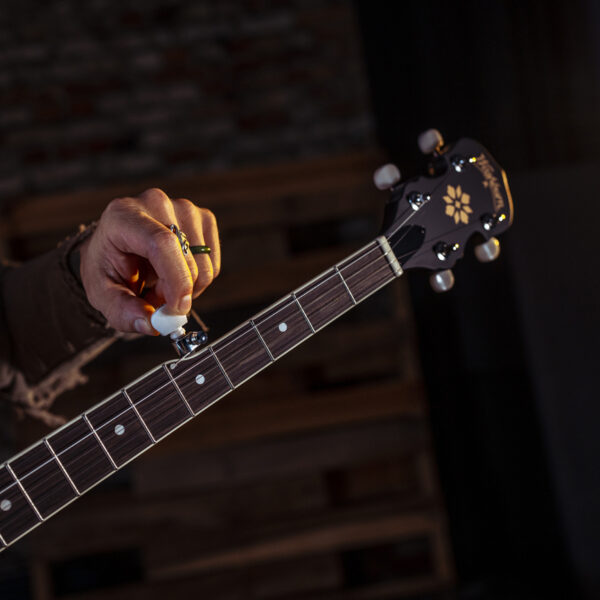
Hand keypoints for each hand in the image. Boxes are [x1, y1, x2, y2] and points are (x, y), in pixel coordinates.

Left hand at [79, 188, 219, 334]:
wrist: (117, 245)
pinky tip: (177, 273)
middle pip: (187, 258)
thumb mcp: (102, 293)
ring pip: (205, 265)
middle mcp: (157, 204)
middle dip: (177, 292)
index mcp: (124, 216)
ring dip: (187, 287)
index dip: (175, 280)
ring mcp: (183, 207)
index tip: (177, 309)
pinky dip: (199, 278)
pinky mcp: (203, 218)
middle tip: (156, 300)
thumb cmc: (108, 266)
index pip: (161, 243)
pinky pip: (213, 263)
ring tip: (161, 284)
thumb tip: (151, 324)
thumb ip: (122, 311)